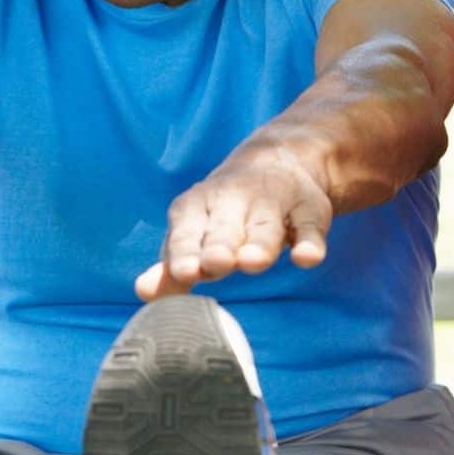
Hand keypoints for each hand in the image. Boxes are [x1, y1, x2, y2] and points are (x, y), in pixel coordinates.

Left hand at [136, 152, 332, 298]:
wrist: (277, 162)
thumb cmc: (223, 215)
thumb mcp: (195, 233)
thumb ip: (172, 266)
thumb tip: (144, 292)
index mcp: (198, 207)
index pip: (187, 232)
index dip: (185, 252)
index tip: (183, 272)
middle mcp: (233, 200)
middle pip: (225, 229)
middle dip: (220, 247)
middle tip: (216, 264)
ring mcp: (274, 203)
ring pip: (266, 227)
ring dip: (260, 245)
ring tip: (253, 262)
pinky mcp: (309, 209)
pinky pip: (310, 227)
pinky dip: (310, 242)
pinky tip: (306, 259)